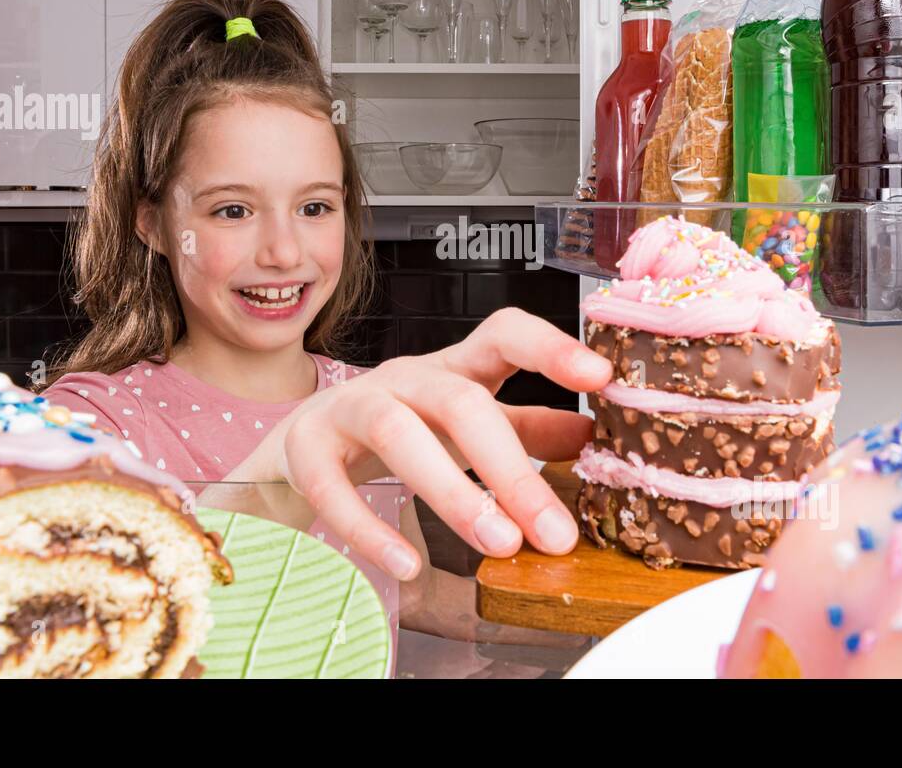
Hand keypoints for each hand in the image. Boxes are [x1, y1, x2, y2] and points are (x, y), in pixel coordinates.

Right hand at [247, 308, 611, 579]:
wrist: (302, 444)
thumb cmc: (402, 427)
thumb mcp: (466, 425)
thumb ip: (526, 428)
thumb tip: (590, 436)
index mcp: (453, 368)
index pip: (503, 334)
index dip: (549, 348)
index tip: (599, 378)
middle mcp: (403, 378)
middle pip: (459, 402)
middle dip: (511, 469)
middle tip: (554, 532)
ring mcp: (349, 407)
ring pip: (400, 435)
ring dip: (453, 493)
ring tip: (498, 545)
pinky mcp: (306, 449)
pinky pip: (333, 487)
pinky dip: (370, 529)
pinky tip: (407, 566)